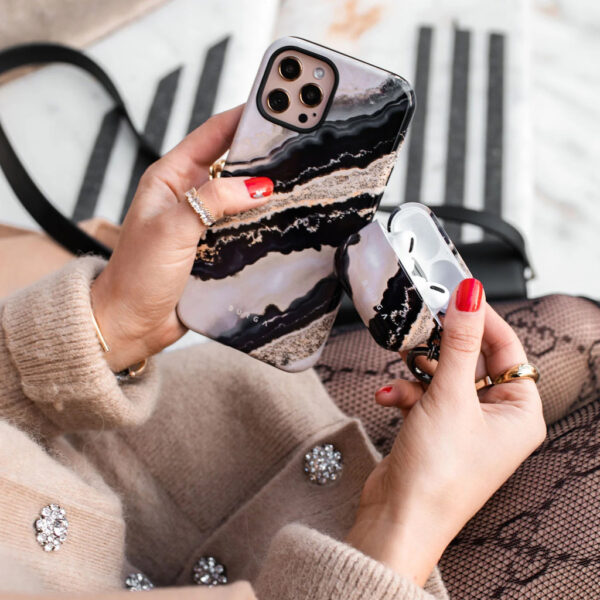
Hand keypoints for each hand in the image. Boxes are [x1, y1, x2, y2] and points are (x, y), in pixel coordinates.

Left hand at [90, 106, 272, 371]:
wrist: (130, 323)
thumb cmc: (137, 275)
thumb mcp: (173, 228)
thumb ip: (213, 201)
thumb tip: (257, 187)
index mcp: (170, 178)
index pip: (211, 136)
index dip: (241, 119)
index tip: (274, 108)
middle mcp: (189, 197)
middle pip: (232, 166)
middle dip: (262, 157)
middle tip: (296, 148)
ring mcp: (204, 224)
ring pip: (242, 199)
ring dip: (265, 195)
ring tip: (298, 183)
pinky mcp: (215, 249)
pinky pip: (245, 228)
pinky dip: (263, 224)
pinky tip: (284, 222)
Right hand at [345, 278, 545, 585]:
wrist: (399, 519)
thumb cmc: (438, 473)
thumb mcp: (451, 396)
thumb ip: (460, 341)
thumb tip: (471, 295)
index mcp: (519, 413)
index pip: (508, 349)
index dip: (483, 319)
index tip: (458, 293)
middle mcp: (496, 419)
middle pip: (473, 361)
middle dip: (443, 346)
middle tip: (423, 323)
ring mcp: (464, 426)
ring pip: (444, 377)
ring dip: (419, 370)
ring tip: (402, 360)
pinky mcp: (435, 431)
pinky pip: (425, 397)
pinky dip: (407, 393)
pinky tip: (390, 397)